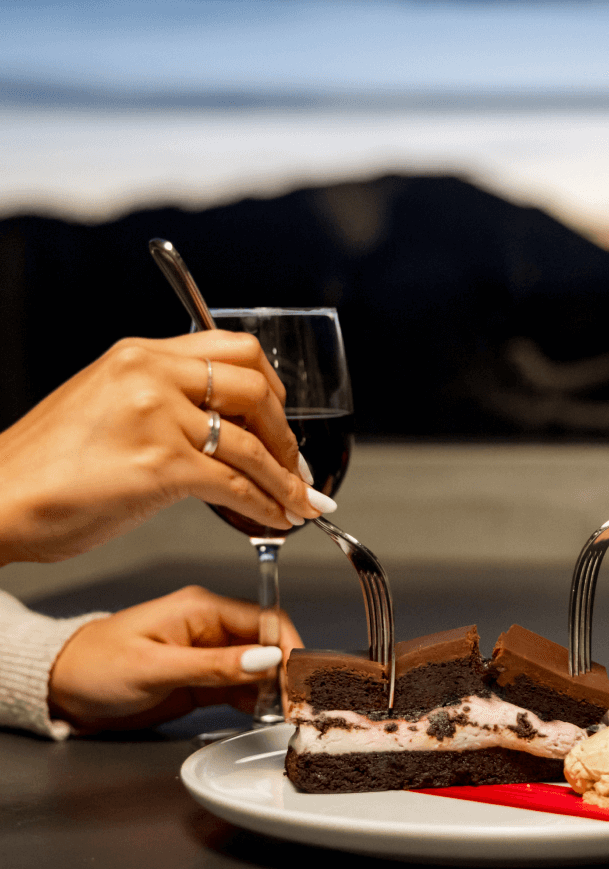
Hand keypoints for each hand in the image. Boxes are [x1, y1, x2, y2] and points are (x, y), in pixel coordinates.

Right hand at [0, 331, 327, 564]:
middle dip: (287, 434)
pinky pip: (236, 485)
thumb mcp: (108, 406)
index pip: (235, 349)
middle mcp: (150, 376)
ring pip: (252, 444)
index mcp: (140, 354)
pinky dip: (267, 505)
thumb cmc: (49, 465)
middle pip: (256, 389)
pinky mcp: (159, 465)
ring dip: (286, 480)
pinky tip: (277, 519)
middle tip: (295, 466)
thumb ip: (162, 401)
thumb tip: (223, 425)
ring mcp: (156, 418)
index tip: (281, 419)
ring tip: (300, 503)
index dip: (272, 387)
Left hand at [48, 585, 303, 730]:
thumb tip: (266, 660)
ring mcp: (209, 655)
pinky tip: (263, 714)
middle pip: (267, 644)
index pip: (264, 619)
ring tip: (285, 713)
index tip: (301, 675)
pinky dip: (256, 701)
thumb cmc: (96, 666)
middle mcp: (211, 628)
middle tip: (298, 701)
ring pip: (259, 668)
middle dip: (286, 671)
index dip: (287, 646)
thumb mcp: (156, 667)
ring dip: (273, 689)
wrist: (61, 688)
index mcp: (202, 609)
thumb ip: (214, 665)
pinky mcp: (203, 680)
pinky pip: (241, 687)